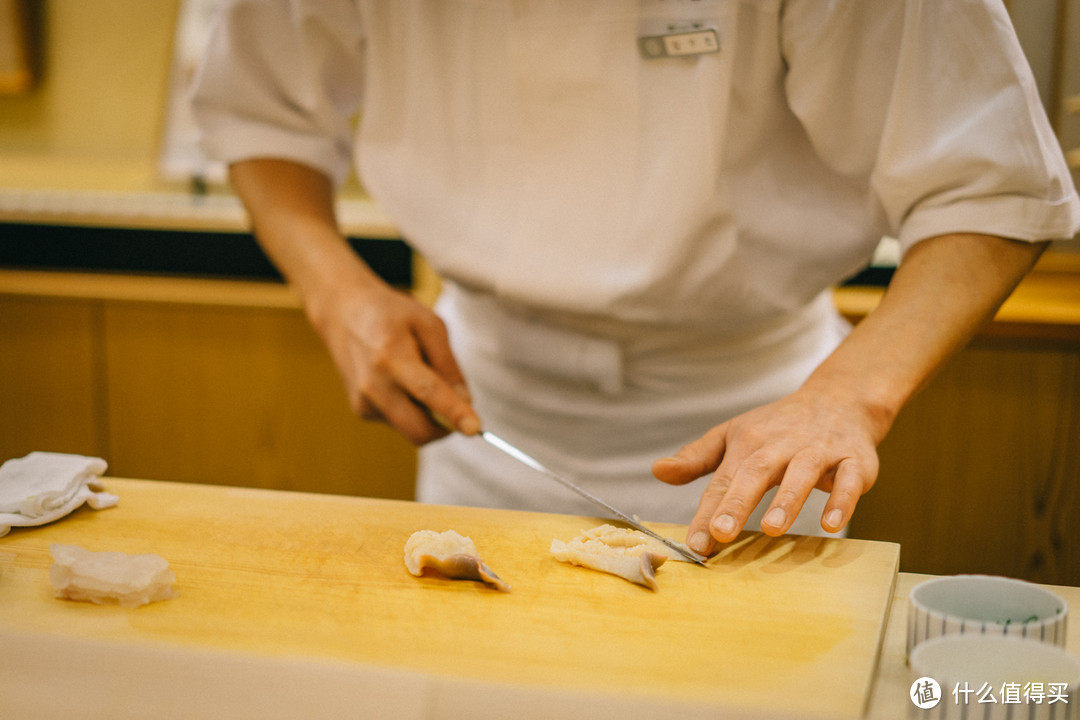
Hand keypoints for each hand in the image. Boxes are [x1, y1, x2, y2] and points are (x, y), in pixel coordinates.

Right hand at [312, 277, 480, 444]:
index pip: (427, 392)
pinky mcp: (360, 410)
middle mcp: (373, 385)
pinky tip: (400, 381)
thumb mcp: (429, 325)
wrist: (343, 313)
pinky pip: (398, 421)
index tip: (474, 429)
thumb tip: (465, 402)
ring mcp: (363, 401)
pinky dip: (410, 409)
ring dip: (426, 415)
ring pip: (410, 428)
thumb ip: (448, 365)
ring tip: (418, 377)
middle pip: (417, 429)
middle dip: (445, 428)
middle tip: (459, 410)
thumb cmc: (391, 315)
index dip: (453, 413)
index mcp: (392, 357)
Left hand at [652, 385, 886, 555]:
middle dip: (738, 502)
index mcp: (749, 444)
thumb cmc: (778, 426)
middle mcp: (781, 446)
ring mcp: (819, 451)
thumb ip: (697, 457)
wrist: (839, 400)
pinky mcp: (854, 461)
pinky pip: (849, 479)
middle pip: (756, 473)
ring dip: (787, 500)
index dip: (707, 512)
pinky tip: (832, 524)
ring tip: (771, 529)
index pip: (723, 480)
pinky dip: (842, 500)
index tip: (695, 543)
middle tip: (722, 533)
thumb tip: (658, 471)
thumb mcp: (733, 435)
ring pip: (802, 473)